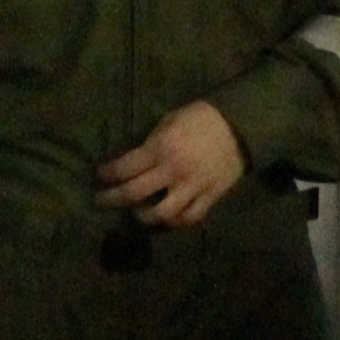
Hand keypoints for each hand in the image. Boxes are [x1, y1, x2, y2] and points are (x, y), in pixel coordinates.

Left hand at [95, 102, 245, 228]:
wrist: (240, 126)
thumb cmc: (200, 118)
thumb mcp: (169, 121)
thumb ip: (151, 143)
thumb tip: (133, 162)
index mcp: (161, 147)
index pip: (124, 167)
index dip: (107, 174)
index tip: (99, 176)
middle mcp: (173, 171)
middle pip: (134, 193)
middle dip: (112, 198)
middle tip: (101, 200)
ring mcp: (192, 187)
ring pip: (161, 214)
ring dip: (143, 216)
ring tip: (137, 211)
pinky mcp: (210, 197)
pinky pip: (189, 217)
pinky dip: (175, 220)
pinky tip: (167, 216)